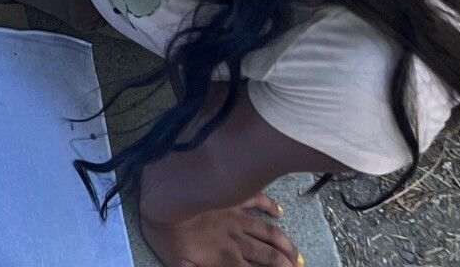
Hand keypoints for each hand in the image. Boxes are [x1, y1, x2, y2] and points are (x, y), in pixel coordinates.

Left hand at [143, 196, 299, 266]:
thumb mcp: (179, 265)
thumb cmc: (165, 236)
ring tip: (298, 256)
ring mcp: (235, 217)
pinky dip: (270, 205)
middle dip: (286, 266)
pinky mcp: (229, 199)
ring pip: (269, 233)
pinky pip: (255, 199)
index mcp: (225, 259)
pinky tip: (280, 212)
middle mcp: (237, 240)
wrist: (161, 200)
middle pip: (270, 257)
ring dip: (286, 245)